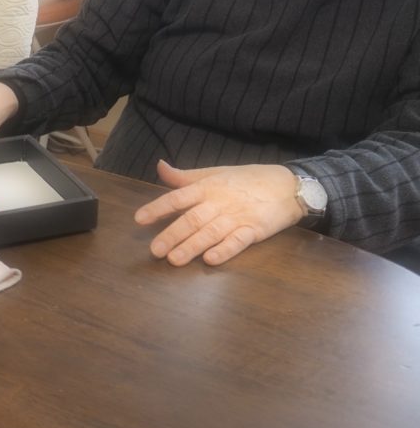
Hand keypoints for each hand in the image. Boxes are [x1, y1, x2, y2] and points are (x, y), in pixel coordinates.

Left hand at [133, 161, 303, 266]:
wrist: (288, 185)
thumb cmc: (246, 180)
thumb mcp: (214, 173)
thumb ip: (185, 177)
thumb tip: (160, 167)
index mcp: (207, 188)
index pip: (178, 198)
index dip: (158, 208)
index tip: (139, 219)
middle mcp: (219, 202)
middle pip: (192, 219)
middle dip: (172, 235)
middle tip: (154, 251)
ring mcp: (237, 217)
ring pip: (211, 232)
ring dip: (192, 246)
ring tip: (174, 260)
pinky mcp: (255, 230)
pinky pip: (238, 241)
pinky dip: (225, 250)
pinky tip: (211, 260)